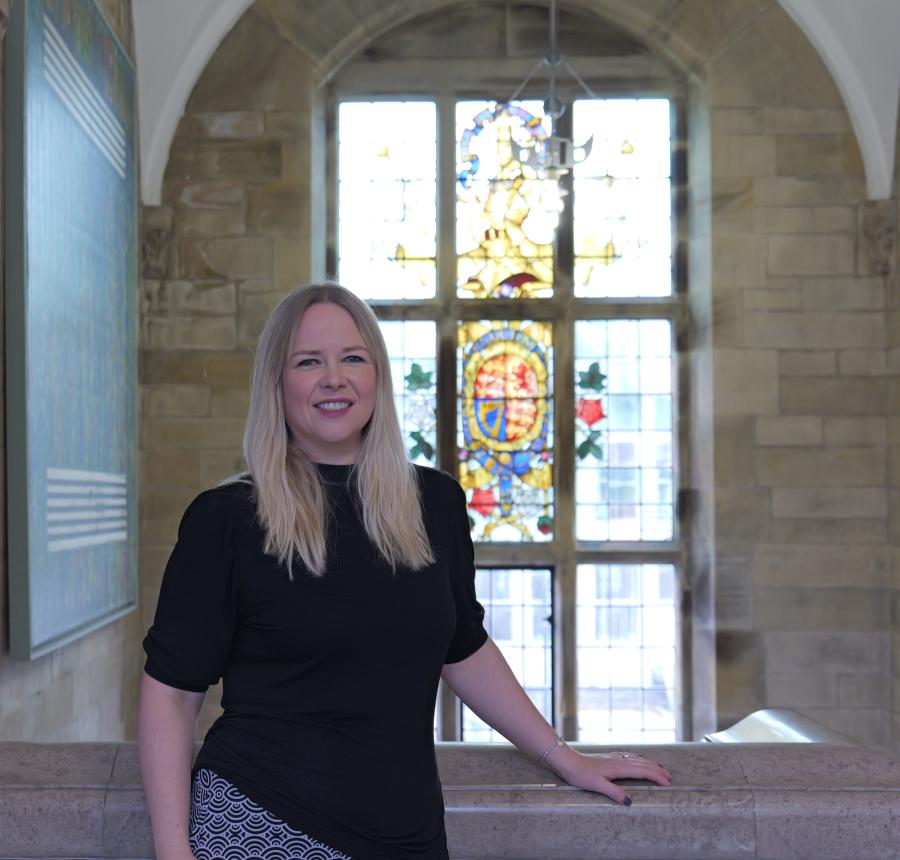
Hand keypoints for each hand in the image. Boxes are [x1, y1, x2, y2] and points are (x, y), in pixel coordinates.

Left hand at [550, 747, 671, 805]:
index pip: (642, 771)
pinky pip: (629, 757)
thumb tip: (630, 801)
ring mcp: (613, 757)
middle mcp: (618, 760)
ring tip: (659, 768)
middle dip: (656, 770)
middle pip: (642, 764)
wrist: (568, 761)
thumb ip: (613, 792)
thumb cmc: (581, 774)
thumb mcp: (596, 785)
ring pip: (636, 760)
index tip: (667, 782)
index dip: (656, 776)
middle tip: (669, 777)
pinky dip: (639, 759)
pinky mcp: (609, 757)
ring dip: (649, 764)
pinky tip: (638, 759)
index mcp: (618, 767)